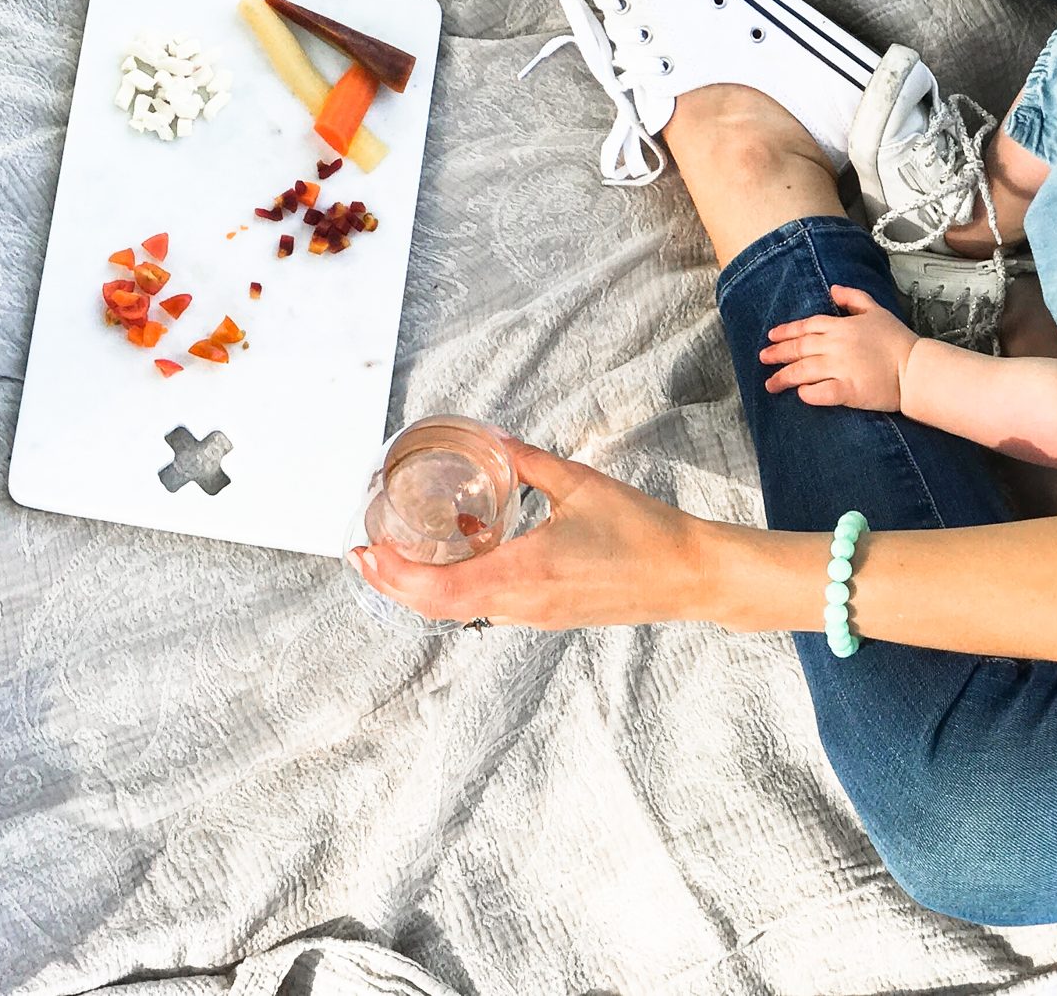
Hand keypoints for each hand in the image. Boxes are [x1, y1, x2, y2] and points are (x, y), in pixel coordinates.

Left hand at [351, 438, 712, 630]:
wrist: (690, 576)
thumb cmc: (642, 531)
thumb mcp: (580, 484)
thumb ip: (529, 462)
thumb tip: (496, 439)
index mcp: (526, 573)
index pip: (442, 590)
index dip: (396, 577)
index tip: (367, 554)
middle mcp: (524, 604)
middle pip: (439, 608)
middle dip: (395, 586)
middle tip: (366, 557)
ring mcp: (536, 616)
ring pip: (463, 612)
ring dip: (424, 590)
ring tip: (398, 557)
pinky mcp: (550, 617)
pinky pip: (490, 608)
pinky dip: (458, 590)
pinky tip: (459, 558)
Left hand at [760, 285, 915, 409]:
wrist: (917, 368)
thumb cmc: (898, 341)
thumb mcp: (876, 310)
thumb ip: (853, 298)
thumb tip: (833, 289)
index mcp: (841, 326)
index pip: (806, 327)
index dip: (786, 331)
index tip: (771, 337)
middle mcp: (836, 346)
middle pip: (798, 348)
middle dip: (777, 354)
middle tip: (763, 359)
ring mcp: (841, 368)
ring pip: (803, 371)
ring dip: (784, 378)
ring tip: (771, 384)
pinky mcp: (848, 390)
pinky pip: (821, 392)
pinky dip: (808, 394)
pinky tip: (800, 395)